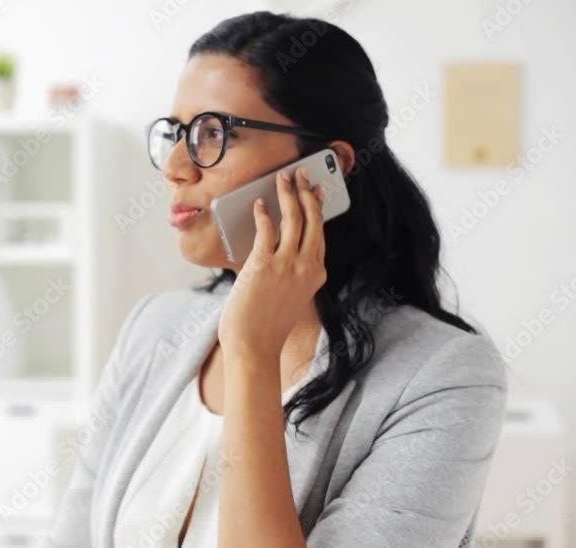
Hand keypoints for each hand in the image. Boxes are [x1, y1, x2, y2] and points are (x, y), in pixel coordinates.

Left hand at [217, 166, 326, 364]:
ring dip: (289, 194)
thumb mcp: (288, 296)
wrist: (254, 347)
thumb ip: (288, 274)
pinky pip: (267, 230)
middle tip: (302, 173)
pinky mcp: (264, 266)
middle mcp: (307, 267)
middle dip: (308, 192)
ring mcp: (287, 266)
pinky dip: (264, 213)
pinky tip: (260, 204)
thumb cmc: (265, 326)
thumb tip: (274, 248)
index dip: (319, 209)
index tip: (317, 192)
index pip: (321, 234)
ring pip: (295, 219)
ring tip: (283, 178)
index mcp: (316, 274)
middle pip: (313, 220)